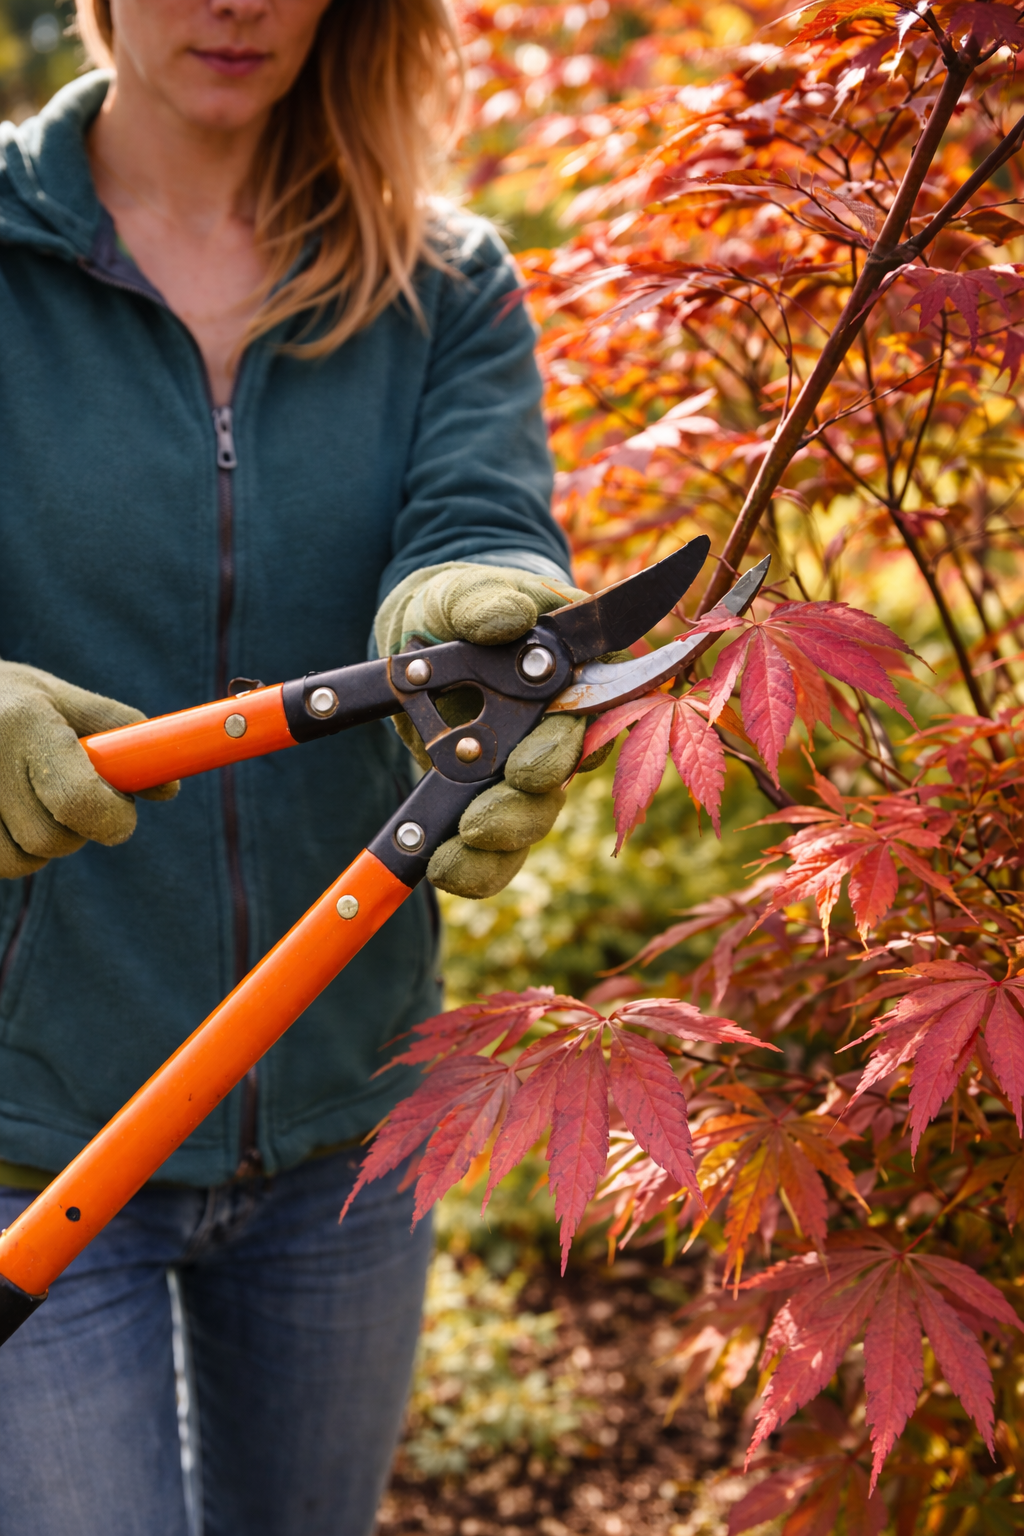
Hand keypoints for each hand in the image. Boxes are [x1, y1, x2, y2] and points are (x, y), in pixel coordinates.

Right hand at [0, 662, 178, 877]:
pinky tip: (2, 813)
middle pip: (50, 839)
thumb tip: (168, 788)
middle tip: (69, 798)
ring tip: (27, 800)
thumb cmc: (8, 699)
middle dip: (75, 828)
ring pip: (20, 862)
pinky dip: (6, 850)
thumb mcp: (62, 699)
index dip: (111, 818)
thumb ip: (120, 733)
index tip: (119, 813)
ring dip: (37, 844)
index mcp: (24, 723)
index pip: (79, 801)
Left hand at [374, 563, 616, 898]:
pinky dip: (474, 866)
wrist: (420, 636)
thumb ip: (481, 602)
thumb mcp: (457, 593)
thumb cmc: (455, 606)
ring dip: (503, 836)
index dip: (571, 740)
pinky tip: (444, 868)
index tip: (529, 765)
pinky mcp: (496, 799)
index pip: (596, 704)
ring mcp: (530, 766)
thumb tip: (510, 618)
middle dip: (531, 791)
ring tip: (461, 844)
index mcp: (571, 668)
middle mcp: (562, 724)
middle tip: (491, 805)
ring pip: (536, 813)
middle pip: (566, 769)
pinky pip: (498, 846)